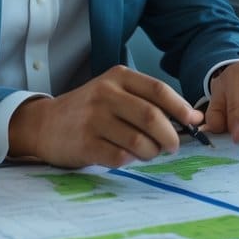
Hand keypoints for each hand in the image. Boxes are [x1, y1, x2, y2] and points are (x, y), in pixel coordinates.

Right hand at [7, 65, 200, 167]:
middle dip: (170, 135)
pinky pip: (120, 157)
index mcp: (118, 77)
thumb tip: (193, 118)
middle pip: (151, 116)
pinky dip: (131, 160)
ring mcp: (93, 119)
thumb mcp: (115, 93)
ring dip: (152, 151)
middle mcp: (105, 94)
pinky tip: (128, 156)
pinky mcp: (85, 144)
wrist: (44, 124)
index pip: (158, 90)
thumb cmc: (90, 110)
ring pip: (138, 140)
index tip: (194, 122)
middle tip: (173, 146)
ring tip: (150, 152)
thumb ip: (149, 101)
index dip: (180, 107)